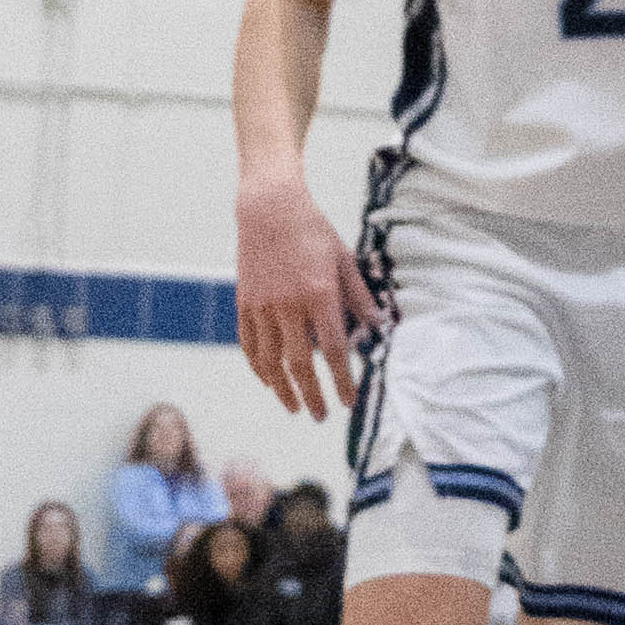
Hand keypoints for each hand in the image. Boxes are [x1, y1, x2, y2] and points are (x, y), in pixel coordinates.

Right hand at [236, 175, 379, 414]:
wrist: (269, 209)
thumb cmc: (313, 232)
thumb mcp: (345, 260)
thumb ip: (360, 296)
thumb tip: (380, 326)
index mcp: (318, 296)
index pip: (334, 350)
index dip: (342, 379)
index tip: (349, 400)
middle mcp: (288, 305)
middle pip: (300, 363)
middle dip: (312, 394)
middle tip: (321, 416)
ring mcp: (262, 305)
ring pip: (270, 360)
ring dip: (282, 389)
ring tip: (294, 407)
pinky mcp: (244, 302)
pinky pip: (248, 343)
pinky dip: (258, 366)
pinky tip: (268, 381)